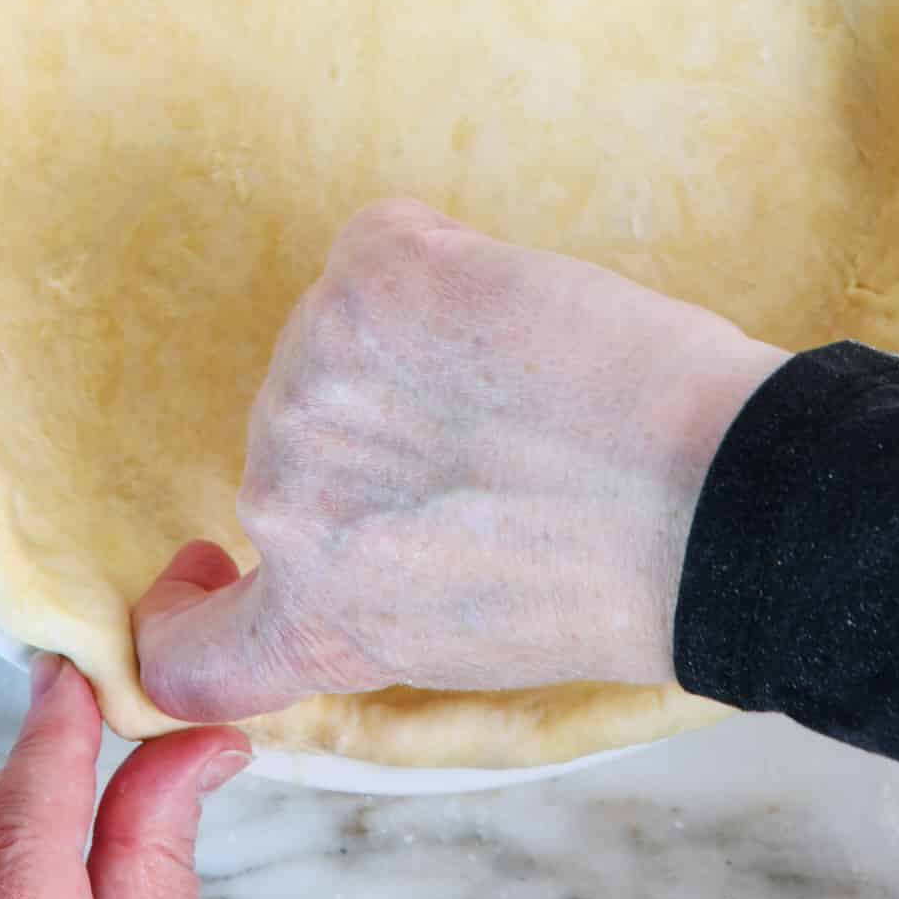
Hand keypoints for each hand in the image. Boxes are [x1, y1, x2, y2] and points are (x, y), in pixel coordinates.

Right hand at [135, 198, 786, 722]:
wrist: (715, 502)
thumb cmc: (630, 578)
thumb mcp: (468, 634)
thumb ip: (380, 577)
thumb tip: (380, 488)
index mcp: (317, 612)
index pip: (183, 653)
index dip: (186, 609)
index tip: (210, 569)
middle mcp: (285, 499)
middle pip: (298, 434)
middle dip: (378, 422)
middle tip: (497, 433)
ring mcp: (314, 375)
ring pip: (344, 330)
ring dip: (418, 336)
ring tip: (527, 379)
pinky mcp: (371, 273)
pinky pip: (389, 244)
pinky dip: (445, 262)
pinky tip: (516, 306)